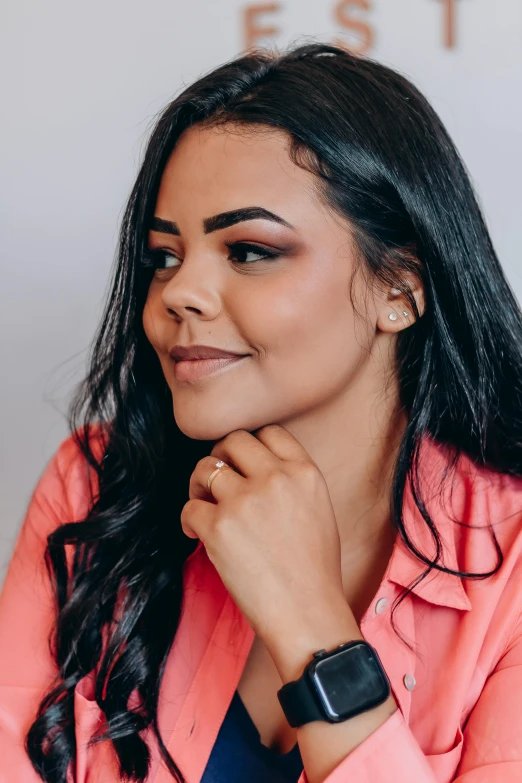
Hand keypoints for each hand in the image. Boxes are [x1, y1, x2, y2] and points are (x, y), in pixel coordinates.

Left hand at [180, 425, 346, 645]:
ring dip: (198, 486)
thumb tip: (255, 468)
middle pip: (233, 441)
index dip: (250, 446)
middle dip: (220, 457)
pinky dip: (189, 520)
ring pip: (205, 468)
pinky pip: (189, 507)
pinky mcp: (219, 527)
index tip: (243, 464)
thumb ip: (291, 481)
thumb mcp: (318, 509)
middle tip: (215, 481)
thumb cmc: (315, 571)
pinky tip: (198, 535)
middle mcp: (275, 478)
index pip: (269, 432)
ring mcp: (245, 500)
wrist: (308, 613)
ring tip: (204, 507)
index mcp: (304, 472)